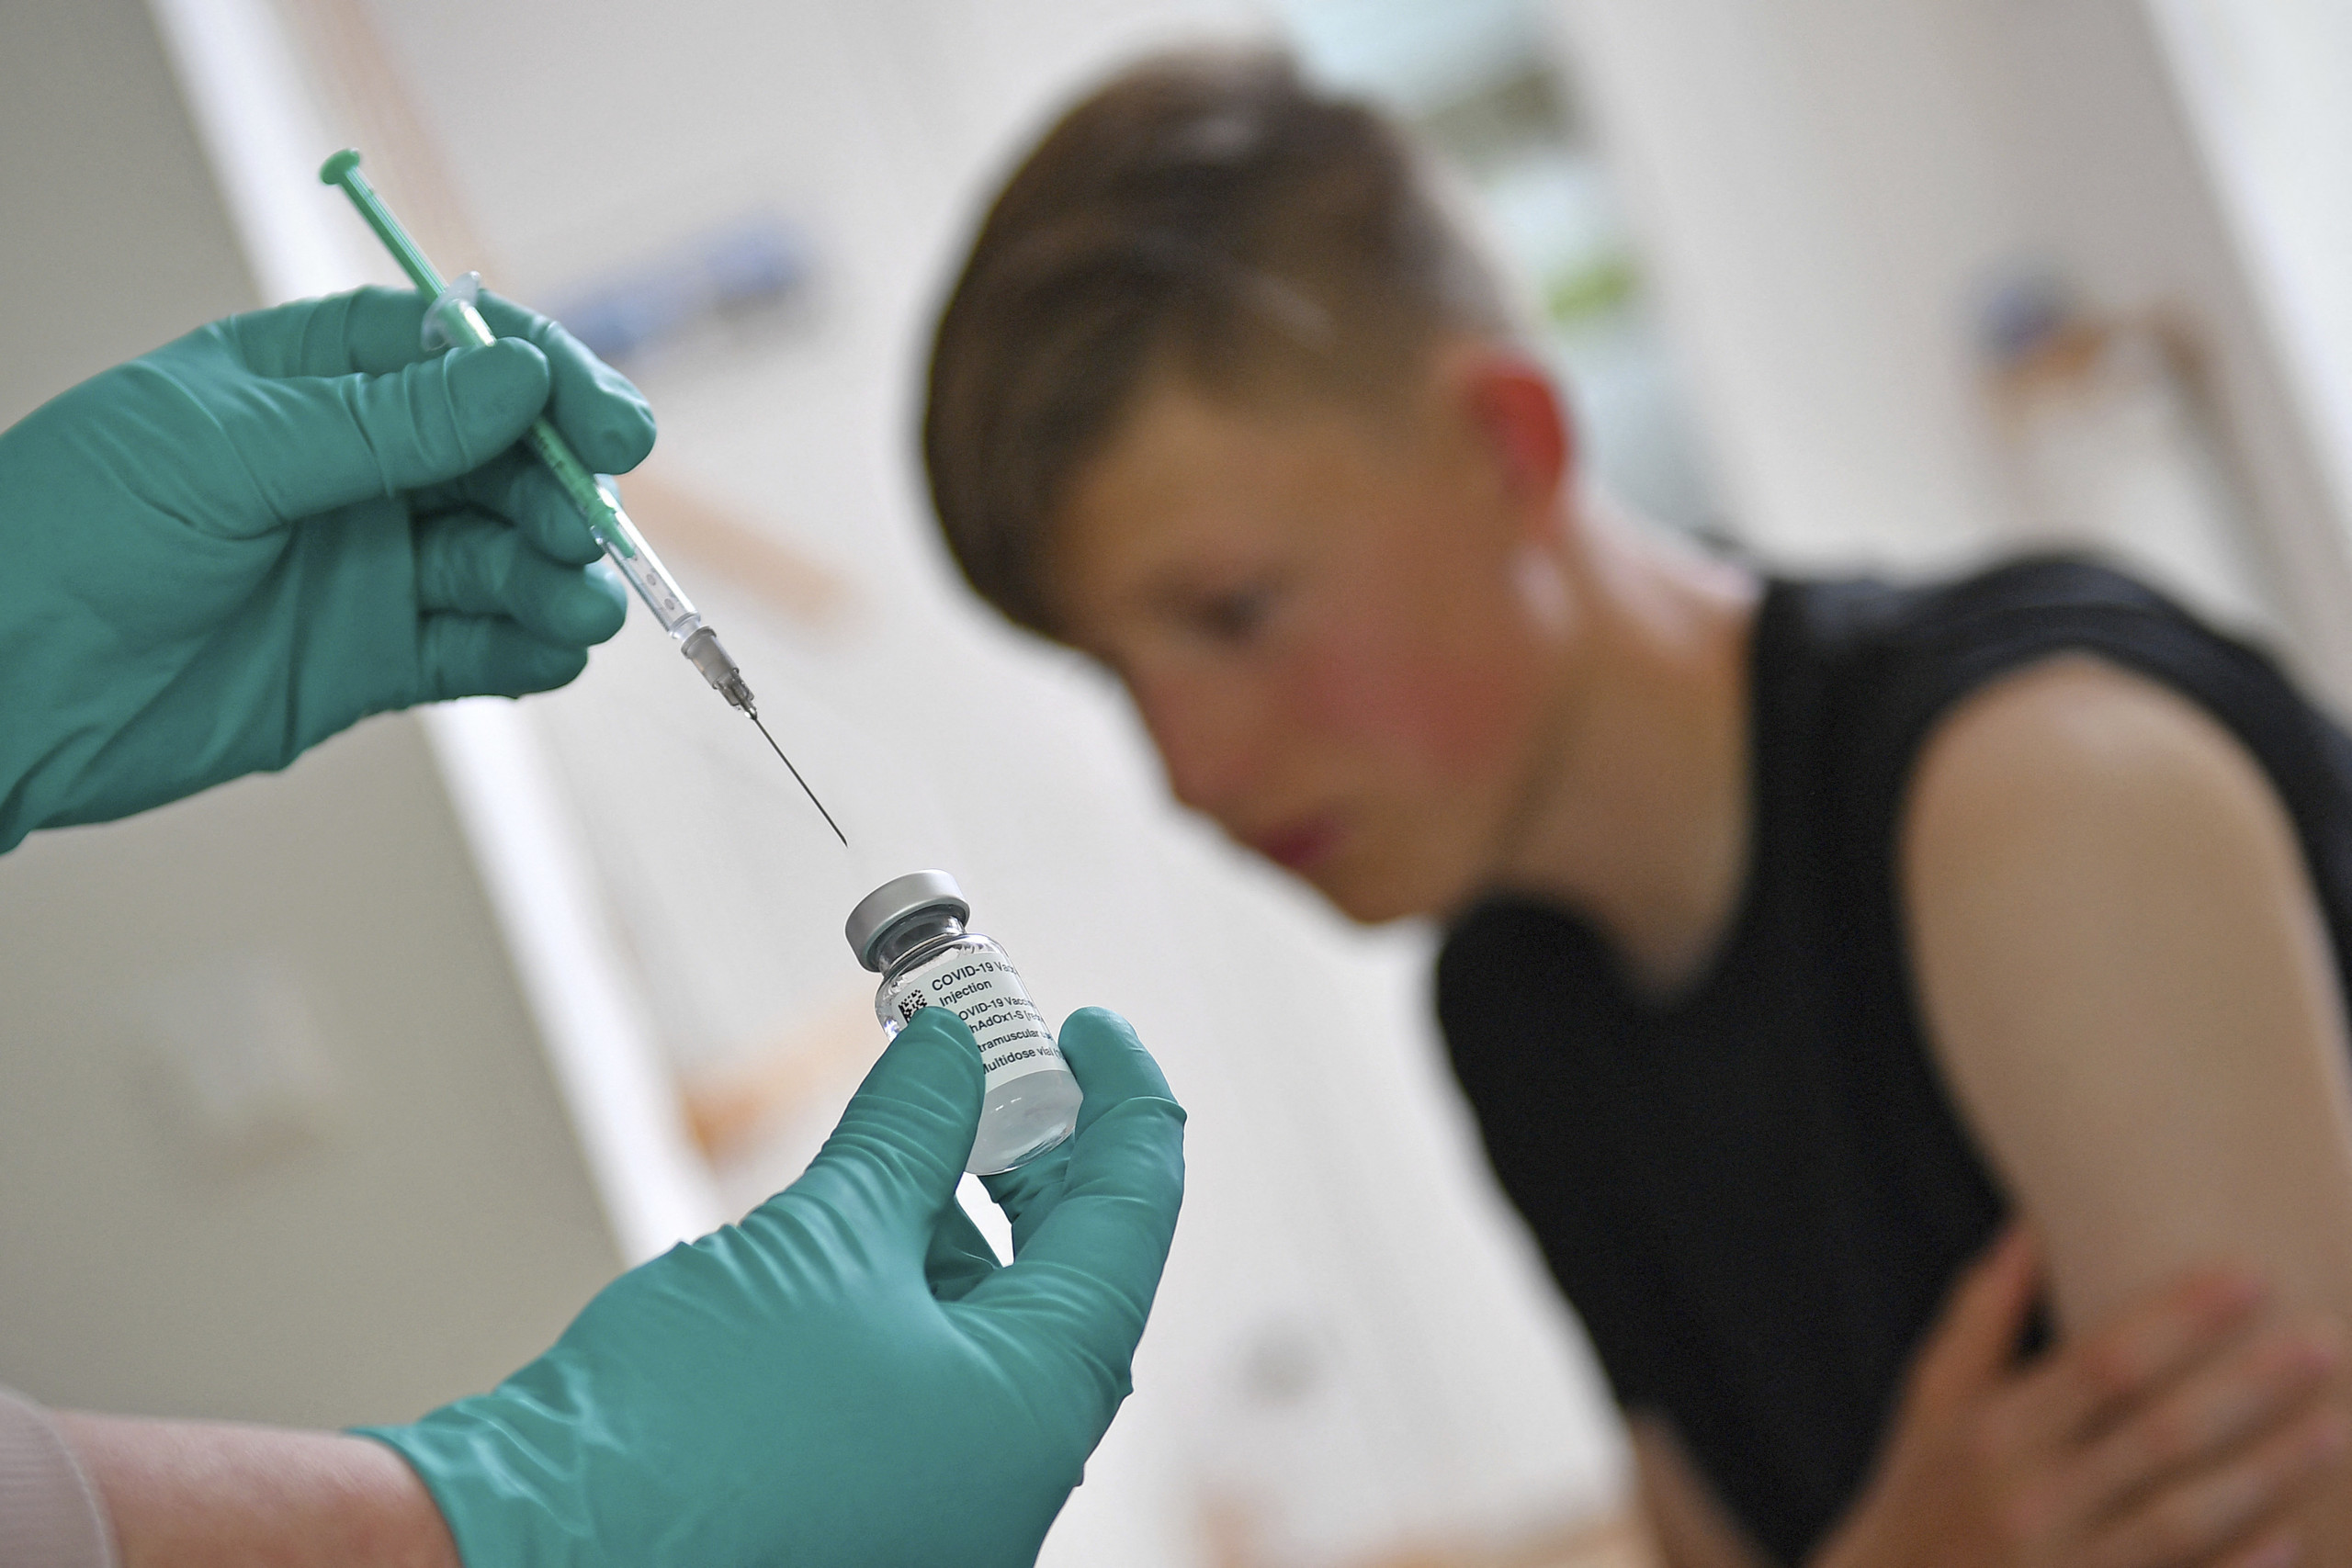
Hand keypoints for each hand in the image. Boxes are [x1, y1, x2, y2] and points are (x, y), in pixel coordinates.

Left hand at [0, 285, 653, 848]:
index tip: (612, 428)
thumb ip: (385, 426)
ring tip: (583, 611)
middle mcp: (353, 467)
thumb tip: (525, 380)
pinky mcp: (368, 662)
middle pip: (504, 459)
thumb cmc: (70, 532)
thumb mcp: (228, 454)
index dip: (549, 382)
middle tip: (589, 535)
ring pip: (503, 558)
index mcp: (310, 381)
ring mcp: (366, 565)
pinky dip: (528, 650)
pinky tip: (555, 653)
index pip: (461, 354)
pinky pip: (476, 648)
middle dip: (562, 491)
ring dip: (558, 578)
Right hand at [360, 1006, 1185, 1567]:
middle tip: (1008, 1067)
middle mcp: (1011, 1475)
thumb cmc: (679, 1430)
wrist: (531, 1552)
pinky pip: (931, 1383)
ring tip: (918, 1128)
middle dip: (1042, 1162)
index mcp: (1037, 1410)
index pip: (1131, 1223)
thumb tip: (954, 1055)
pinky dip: (913, 1290)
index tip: (1095, 1033)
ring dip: (966, 1222)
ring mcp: (943, 1507)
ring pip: (993, 1333)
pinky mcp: (871, 1515)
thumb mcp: (819, 1241)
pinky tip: (863, 1224)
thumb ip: (908, 1137)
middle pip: (1071, 1282)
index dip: (1122, 1106)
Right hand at [1816, 1226, 2347, 1567]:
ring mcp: (2062, 1565)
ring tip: (2336, 1426)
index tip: (2250, 1274)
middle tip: (2325, 1340)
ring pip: (2182, 1515)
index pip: (2103, 1362)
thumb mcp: (1932, 1399)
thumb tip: (2031, 1227)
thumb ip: (1984, 1315)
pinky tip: (2295, 1535)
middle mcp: (2029, 1496)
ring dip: (2267, 1471)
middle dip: (2248, 1386)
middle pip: (2157, 1433)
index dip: (2181, 1318)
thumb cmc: (1922, 1490)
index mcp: (1993, 1429)